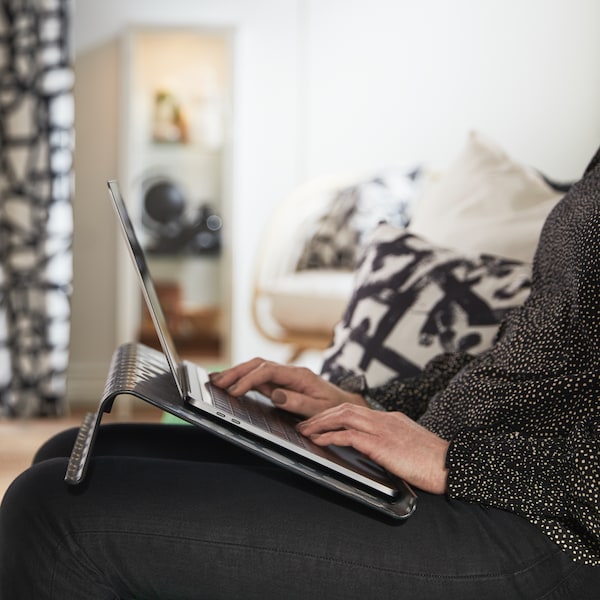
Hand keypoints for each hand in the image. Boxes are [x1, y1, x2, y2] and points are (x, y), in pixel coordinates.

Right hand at [209, 358, 367, 417]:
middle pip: (259, 365)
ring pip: (256, 368)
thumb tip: (276, 395)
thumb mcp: (321, 409)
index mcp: (300, 375)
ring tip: (216, 380)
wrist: (346, 405)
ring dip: (236, 373)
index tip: (235, 390)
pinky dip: (243, 378)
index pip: (269, 371)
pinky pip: (259, 377)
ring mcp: (285, 376)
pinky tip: (230, 383)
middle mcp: (290, 372)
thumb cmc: (335, 408)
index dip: (249, 379)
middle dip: (236, 372)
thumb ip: (299, 403)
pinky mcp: (281, 383)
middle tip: (216, 382)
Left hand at [298, 403, 448, 493]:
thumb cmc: (434, 462)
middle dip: (321, 415)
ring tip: (305, 430)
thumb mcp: (409, 446)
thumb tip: (377, 450)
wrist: (453, 465)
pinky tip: (319, 441)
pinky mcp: (381, 444)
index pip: (356, 409)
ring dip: (320, 422)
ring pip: (343, 416)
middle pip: (345, 407)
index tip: (321, 420)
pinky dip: (330, 437)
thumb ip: (391, 443)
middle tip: (304, 423)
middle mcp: (384, 419)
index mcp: (391, 418)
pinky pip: (349, 436)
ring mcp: (383, 429)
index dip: (334, 414)